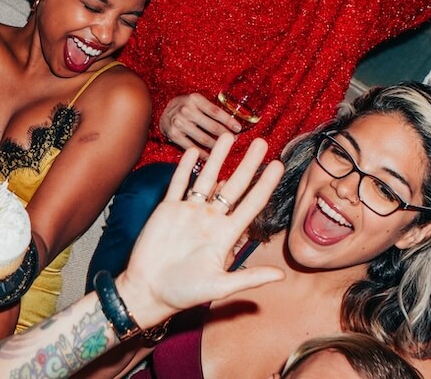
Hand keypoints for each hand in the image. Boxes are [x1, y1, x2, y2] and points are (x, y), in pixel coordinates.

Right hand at [116, 134, 285, 327]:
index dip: (265, 185)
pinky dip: (185, 168)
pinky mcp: (167, 210)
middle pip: (234, 185)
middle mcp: (210, 219)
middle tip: (261, 143)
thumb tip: (282, 276)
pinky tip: (193, 152)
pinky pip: (178, 184)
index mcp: (225, 235)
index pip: (251, 204)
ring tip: (227, 136)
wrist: (148, 290)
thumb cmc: (184, 292)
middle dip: (248, 164)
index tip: (278, 165)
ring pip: (207, 179)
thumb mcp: (220, 286)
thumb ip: (250, 278)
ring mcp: (189, 212)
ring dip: (217, 158)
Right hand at [159, 93, 243, 150]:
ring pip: (203, 138)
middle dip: (225, 135)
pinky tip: (210, 156)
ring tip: (224, 148)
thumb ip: (210, 108)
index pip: (216, 111)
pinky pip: (192, 147)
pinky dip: (203, 154)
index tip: (238, 128)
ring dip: (216, 145)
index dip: (229, 121)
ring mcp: (179, 123)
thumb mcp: (196, 101)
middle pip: (211, 126)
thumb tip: (232, 121)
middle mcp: (186, 110)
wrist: (163, 111)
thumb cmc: (185, 106)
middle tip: (233, 139)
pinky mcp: (174, 135)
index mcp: (195, 99)